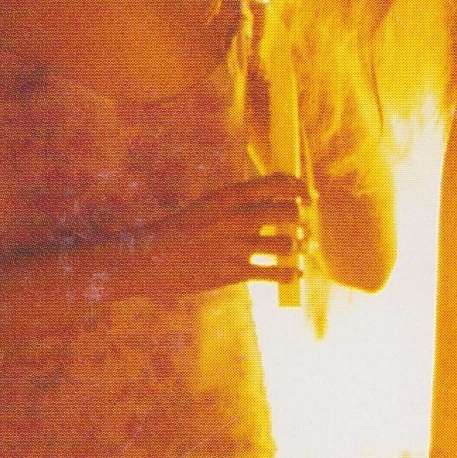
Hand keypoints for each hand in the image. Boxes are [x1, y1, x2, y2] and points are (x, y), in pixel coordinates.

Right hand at [97, 176, 307, 302]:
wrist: (148, 259)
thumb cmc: (180, 232)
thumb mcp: (208, 207)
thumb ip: (239, 205)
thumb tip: (274, 203)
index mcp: (228, 196)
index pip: (276, 184)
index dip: (298, 187)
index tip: (308, 194)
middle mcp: (236, 218)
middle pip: (289, 213)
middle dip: (301, 218)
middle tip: (303, 224)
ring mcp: (236, 246)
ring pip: (287, 243)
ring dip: (298, 245)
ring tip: (299, 247)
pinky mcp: (234, 273)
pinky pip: (274, 273)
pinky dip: (290, 273)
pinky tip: (294, 273)